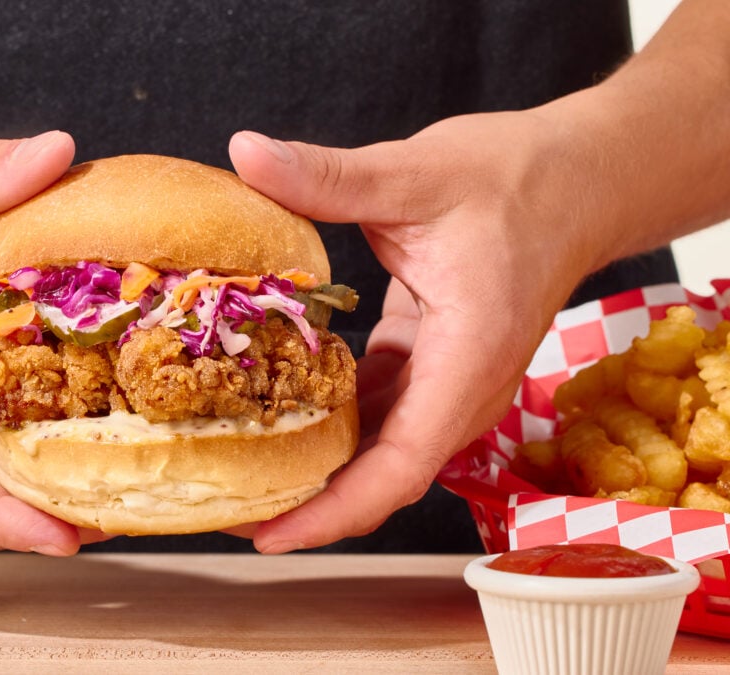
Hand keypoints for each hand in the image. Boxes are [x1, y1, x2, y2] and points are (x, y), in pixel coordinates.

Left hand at [228, 110, 618, 552]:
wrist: (576, 182)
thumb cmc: (515, 180)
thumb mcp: (414, 173)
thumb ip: (327, 174)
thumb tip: (245, 151)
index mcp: (467, 358)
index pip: (401, 464)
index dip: (335, 509)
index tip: (271, 533)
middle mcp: (462, 388)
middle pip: (382, 475)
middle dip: (307, 503)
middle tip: (224, 511)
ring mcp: (448, 382)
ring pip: (377, 450)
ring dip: (314, 467)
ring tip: (235, 476)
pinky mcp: (431, 365)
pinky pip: (377, 413)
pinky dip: (328, 422)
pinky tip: (271, 417)